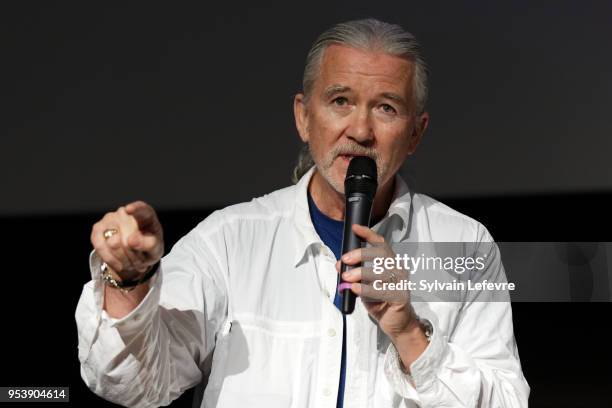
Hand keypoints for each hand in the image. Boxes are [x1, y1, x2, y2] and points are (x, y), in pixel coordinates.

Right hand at [91, 201, 163, 279]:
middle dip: (134, 255)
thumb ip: (149, 244)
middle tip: (140, 259)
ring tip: (131, 260)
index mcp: (145, 214)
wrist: (136, 254)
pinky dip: (111, 259)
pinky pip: (101, 247)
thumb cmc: (148, 247)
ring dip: (124, 259)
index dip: (135, 209)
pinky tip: (119, 264)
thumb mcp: (156, 249)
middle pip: (127, 238)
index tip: (129, 210)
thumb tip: (131, 240)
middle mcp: (125, 213)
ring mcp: (109, 219)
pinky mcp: (97, 229)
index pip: (141, 209)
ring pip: (113, 243)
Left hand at [336, 224, 421, 339]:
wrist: (397, 323)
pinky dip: (366, 289)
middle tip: (345, 260)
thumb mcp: (364, 284)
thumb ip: (354, 274)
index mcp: (391, 263)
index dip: (369, 234)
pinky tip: (355, 289)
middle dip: (361, 254)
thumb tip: (339, 265)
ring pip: (381, 273)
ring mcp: (401, 283)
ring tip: (346, 278)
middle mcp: (398, 269)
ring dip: (361, 273)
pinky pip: (382, 291)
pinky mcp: (401, 297)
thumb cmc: (380, 301)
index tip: (355, 228)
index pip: (382, 244)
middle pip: (381, 254)